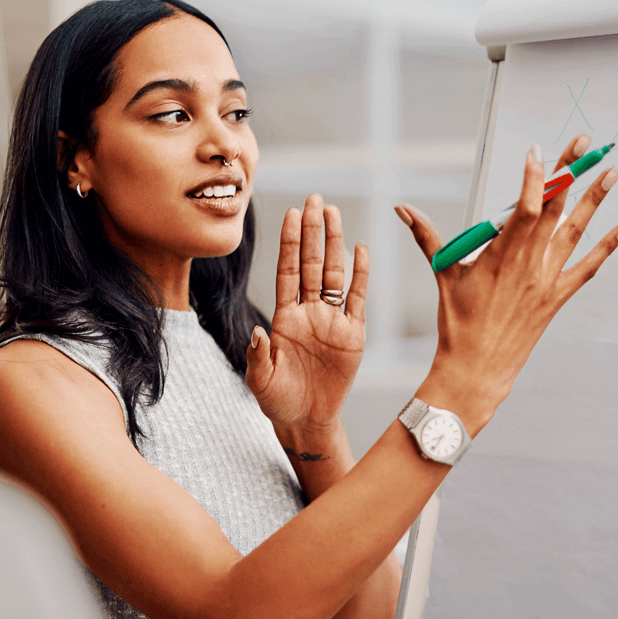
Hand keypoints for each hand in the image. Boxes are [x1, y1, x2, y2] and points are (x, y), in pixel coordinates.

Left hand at [246, 195, 368, 431]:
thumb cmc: (278, 400)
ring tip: (333, 213)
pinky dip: (360, 274)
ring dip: (334, 243)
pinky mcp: (352, 335)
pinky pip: (357, 299)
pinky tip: (360, 249)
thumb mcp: (260, 379)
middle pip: (312, 263)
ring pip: (335, 274)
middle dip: (312, 232)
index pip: (288, 272)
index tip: (290, 214)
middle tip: (314, 199)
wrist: (306, 420)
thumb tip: (257, 332)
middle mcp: (308, 312)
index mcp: (283, 318)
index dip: (290, 243)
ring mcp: (331, 321)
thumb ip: (257, 355)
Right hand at [398, 135, 617, 433]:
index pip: (523, 207)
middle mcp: (528, 264)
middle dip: (570, 173)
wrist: (477, 366)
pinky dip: (606, 248)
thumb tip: (403, 209)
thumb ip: (426, 236)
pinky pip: (587, 268)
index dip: (534, 178)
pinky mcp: (556, 297)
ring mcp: (546, 280)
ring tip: (611, 173)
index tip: (538, 152)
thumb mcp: (442, 273)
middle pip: (554, 209)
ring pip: (575, 231)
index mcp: (499, 255)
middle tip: (585, 145)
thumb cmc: (457, 323)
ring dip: (595, 200)